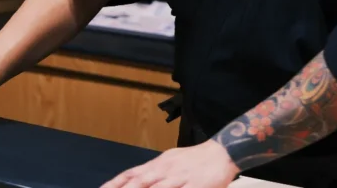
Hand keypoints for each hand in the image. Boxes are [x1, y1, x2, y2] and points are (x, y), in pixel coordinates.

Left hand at [101, 140, 240, 187]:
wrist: (221, 153)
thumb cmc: (194, 159)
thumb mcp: (170, 161)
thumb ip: (154, 172)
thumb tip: (136, 180)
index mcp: (158, 164)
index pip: (131, 174)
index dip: (115, 183)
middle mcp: (165, 170)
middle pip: (139, 182)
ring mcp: (179, 178)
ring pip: (157, 187)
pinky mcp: (194, 186)